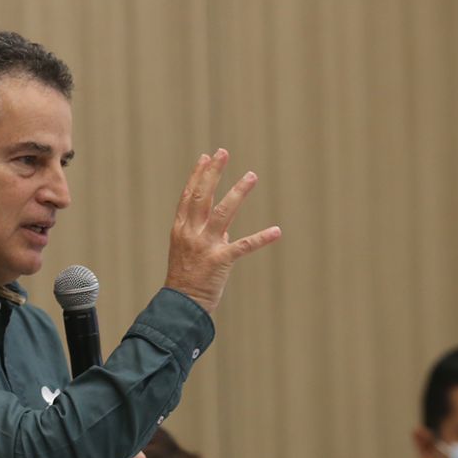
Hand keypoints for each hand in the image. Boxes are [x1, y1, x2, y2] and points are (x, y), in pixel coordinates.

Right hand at [164, 149, 282, 312]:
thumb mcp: (187, 251)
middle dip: (213, 173)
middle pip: (202, 196)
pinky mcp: (220, 261)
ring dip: (238, 192)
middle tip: (223, 152)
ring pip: (223, 212)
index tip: (206, 157)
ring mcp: (205, 246)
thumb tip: (224, 226)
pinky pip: (243, 246)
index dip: (198, 175)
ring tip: (252, 176)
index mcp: (181, 229)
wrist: (181, 305)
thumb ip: (204, 235)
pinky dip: (261, 238)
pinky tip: (276, 231)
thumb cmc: (185, 279)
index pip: (189, 196)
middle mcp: (191, 233)